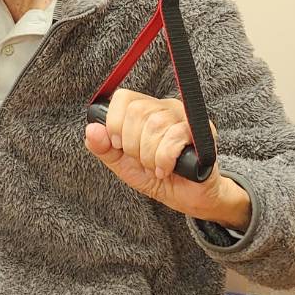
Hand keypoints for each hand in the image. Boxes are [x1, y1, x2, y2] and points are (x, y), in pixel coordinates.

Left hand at [85, 88, 251, 229]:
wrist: (187, 197)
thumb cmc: (156, 176)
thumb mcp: (122, 164)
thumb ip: (104, 147)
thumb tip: (91, 129)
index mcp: (145, 110)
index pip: (124, 98)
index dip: (115, 122)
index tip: (119, 144)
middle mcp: (165, 107)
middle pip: (138, 111)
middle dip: (133, 145)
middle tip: (141, 160)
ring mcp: (185, 116)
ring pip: (155, 125)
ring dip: (149, 155)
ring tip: (154, 167)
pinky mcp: (202, 131)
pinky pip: (174, 137)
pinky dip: (164, 160)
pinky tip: (165, 169)